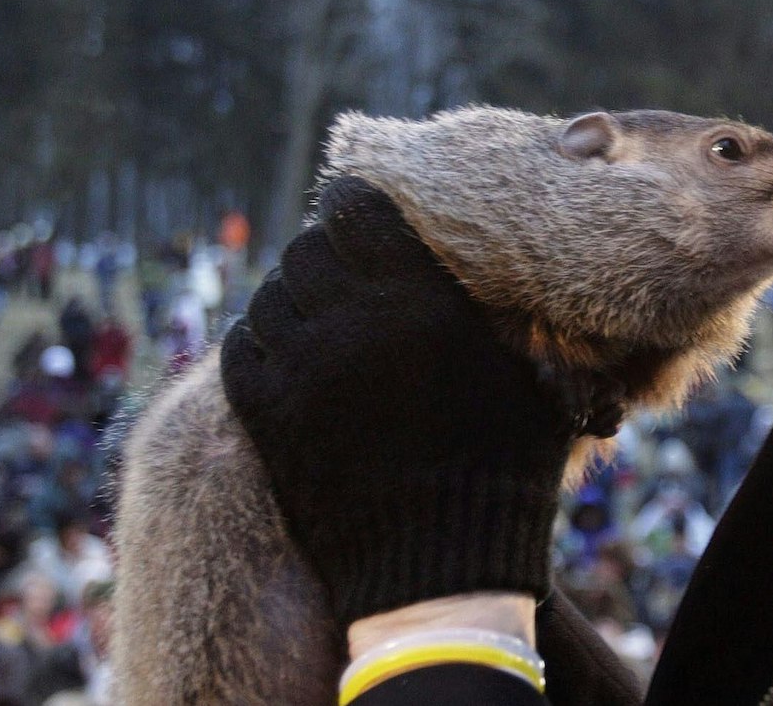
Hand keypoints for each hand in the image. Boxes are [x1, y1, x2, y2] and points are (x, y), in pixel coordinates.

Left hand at [220, 177, 577, 622]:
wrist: (439, 570)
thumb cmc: (505, 470)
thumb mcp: (533, 382)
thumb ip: (510, 322)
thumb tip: (515, 282)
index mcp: (420, 301)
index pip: (355, 209)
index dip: (351, 202)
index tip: (357, 207)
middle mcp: (353, 322)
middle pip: (305, 249)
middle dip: (322, 252)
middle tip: (340, 268)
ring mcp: (300, 369)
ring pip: (270, 294)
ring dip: (291, 296)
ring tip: (315, 313)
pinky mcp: (265, 415)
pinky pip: (239, 346)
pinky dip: (258, 340)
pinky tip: (284, 351)